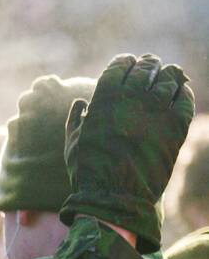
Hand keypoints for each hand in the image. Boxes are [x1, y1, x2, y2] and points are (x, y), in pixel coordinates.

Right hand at [61, 53, 194, 252]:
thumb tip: (80, 103)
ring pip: (169, 78)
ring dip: (168, 74)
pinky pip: (185, 100)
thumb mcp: (73, 142)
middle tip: (151, 65)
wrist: (114, 196)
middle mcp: (132, 98)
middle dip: (148, 64)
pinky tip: (180, 93)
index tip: (128, 63)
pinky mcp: (176, 126)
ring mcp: (156, 111)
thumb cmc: (89, 171)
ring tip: (169, 76)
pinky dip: (183, 92)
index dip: (125, 62)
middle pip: (146, 68)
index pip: (120, 66)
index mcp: (104, 98)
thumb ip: (76, 119)